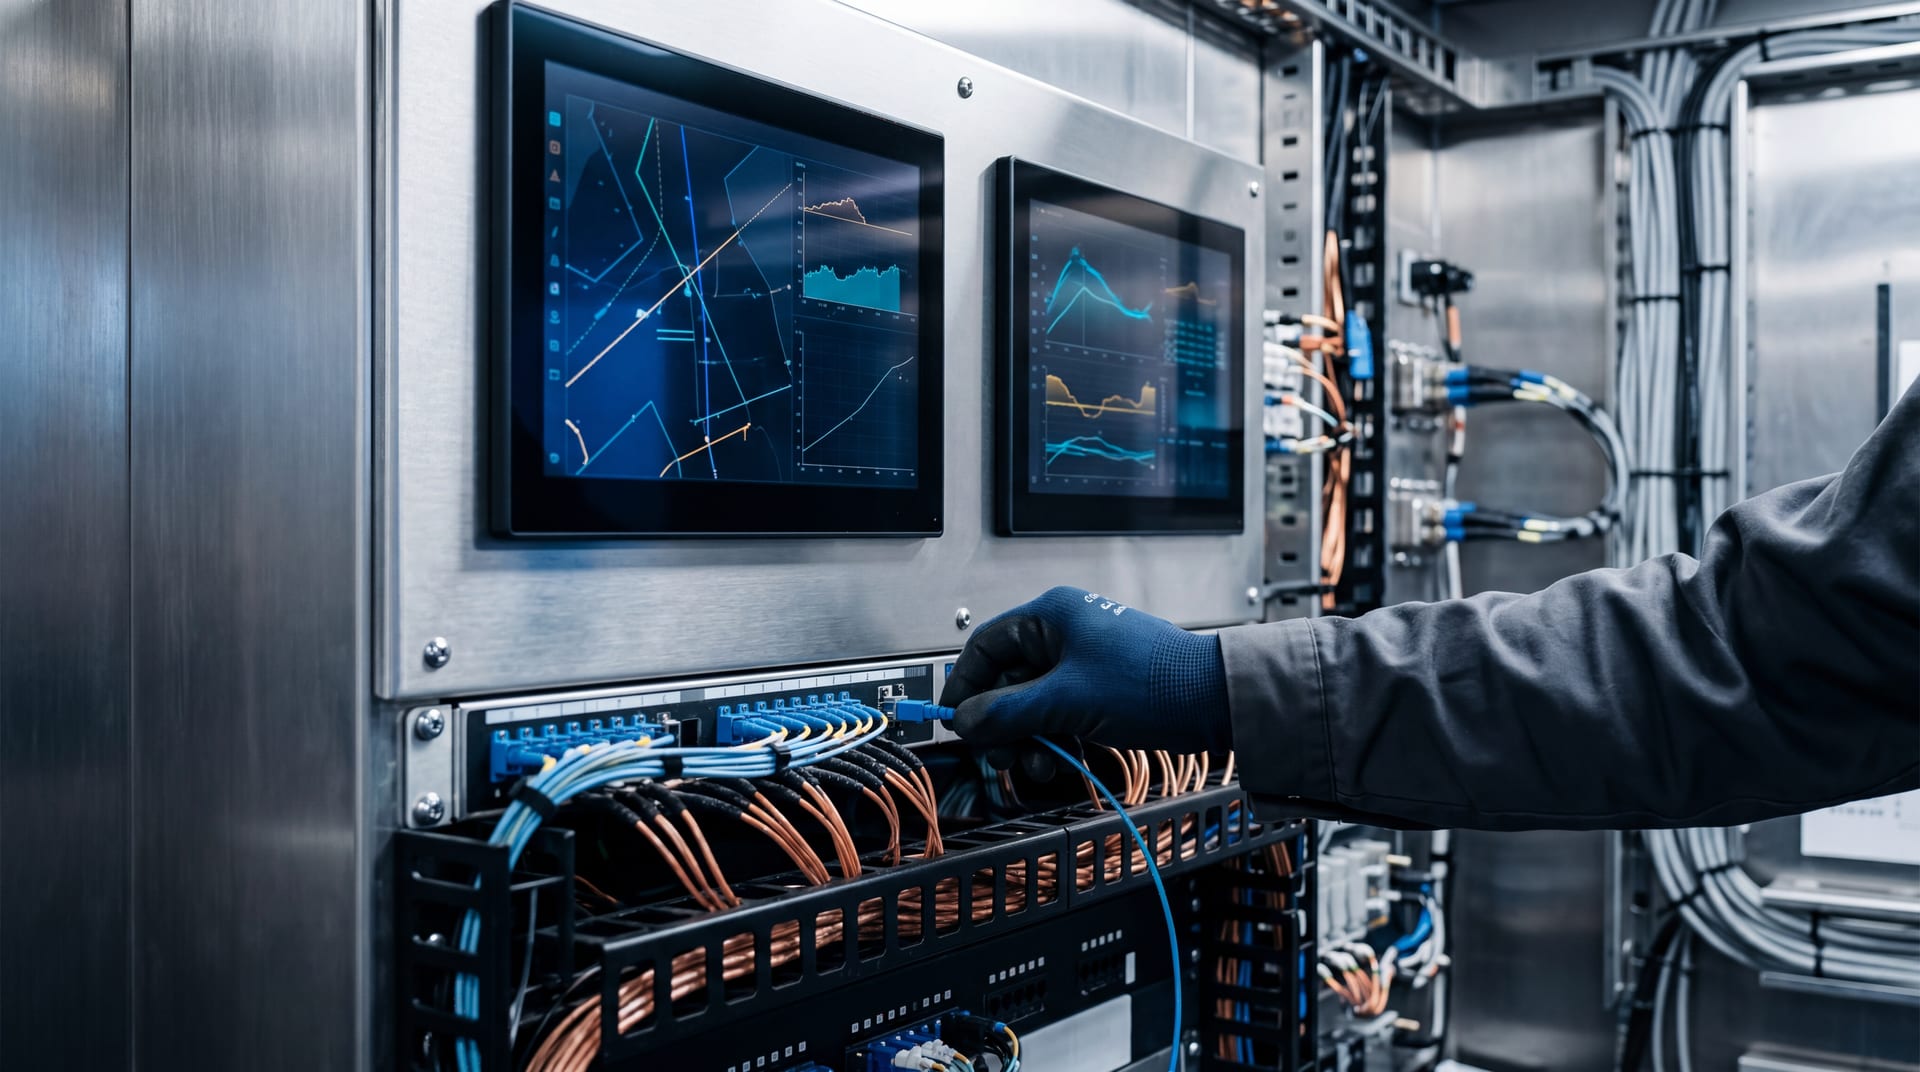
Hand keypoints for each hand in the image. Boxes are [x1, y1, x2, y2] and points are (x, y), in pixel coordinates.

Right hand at [938, 586, 1230, 770]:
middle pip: (1007, 680)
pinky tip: (1059, 761)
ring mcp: (1084, 663)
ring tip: (1036, 764)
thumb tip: (965, 722)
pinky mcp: (1101, 691)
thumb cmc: (1152, 682)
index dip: (965, 685)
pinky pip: (1059, 714)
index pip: (985, 646)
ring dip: (1028, 738)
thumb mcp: (1066, 701)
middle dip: (1001, 723)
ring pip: (1033, 703)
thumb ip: (1007, 712)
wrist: (1216, 701)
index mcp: (1051, 617)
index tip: (955, 722)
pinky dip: (1054, 739)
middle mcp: (1064, 634)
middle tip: (999, 754)